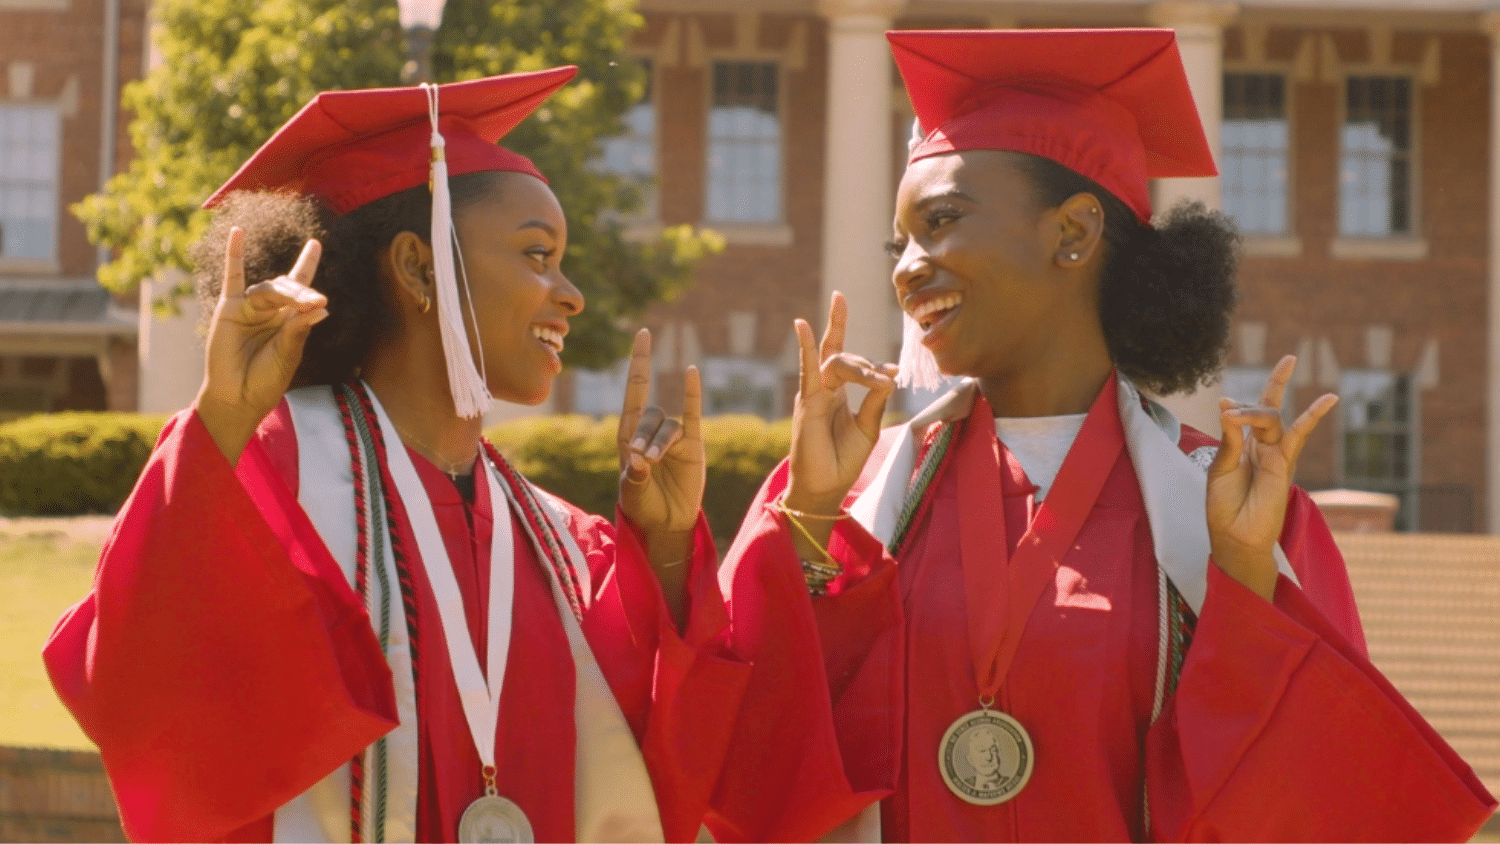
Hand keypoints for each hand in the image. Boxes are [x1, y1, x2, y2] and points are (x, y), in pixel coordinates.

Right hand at [194, 227, 326, 462]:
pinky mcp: (229, 309)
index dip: (307, 264)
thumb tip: (322, 307)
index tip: (315, 244)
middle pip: (288, 288)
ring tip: (300, 303)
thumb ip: (299, 329)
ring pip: (269, 289)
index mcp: (289, 319)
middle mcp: (270, 309)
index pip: (301, 286)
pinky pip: (232, 278)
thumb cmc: (266, 379)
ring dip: (285, 294)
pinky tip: (238, 233)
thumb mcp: (288, 353)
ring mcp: (249, 307)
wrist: (238, 396)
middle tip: (316, 301)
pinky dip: (234, 255)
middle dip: (302, 294)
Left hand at [616, 328, 704, 536]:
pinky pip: (693, 415)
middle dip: (644, 434)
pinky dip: (692, 395)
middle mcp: (649, 430)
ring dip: (661, 442)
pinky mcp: (693, 445)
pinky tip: (691, 373)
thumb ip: (634, 476)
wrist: (666, 522)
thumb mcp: (632, 493)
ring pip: (668, 426)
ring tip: (653, 463)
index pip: (634, 391)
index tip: (644, 334)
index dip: (638, 362)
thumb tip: (639, 458)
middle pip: (649, 415)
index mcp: (627, 435)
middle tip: (642, 459)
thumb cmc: (642, 506)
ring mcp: (673, 436)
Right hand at [784, 291, 897, 514]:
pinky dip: (806, 347)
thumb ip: (875, 400)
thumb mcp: (867, 426)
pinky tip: (802, 325)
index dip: (874, 364)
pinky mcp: (807, 403)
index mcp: (837, 393)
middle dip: (866, 362)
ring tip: (878, 376)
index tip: (895, 372)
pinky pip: (808, 371)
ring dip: (859, 367)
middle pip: (842, 355)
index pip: (851, 361)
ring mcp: (813, 394)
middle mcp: (823, 388)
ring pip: (835, 363)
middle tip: (888, 373)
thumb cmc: (844, 460)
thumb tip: (890, 375)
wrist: (826, 488)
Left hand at [1205, 355, 1337, 600]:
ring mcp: (1274, 454)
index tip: (1225, 406)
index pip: (1244, 416)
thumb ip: (1229, 440)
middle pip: (1267, 408)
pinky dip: (1311, 416)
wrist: (1234, 537)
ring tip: (1250, 410)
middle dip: (1278, 382)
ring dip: (1259, 409)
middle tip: (1290, 358)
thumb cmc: (1224, 507)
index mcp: (1241, 447)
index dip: (1236, 407)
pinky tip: (1328, 399)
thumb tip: (1228, 406)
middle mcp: (1260, 447)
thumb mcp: (1220, 469)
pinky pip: (1300, 435)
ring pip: (1273, 419)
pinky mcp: (1285, 464)